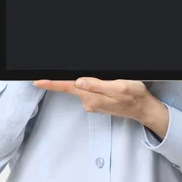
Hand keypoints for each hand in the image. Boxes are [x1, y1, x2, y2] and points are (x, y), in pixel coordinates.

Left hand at [32, 77, 148, 119]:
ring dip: (79, 80)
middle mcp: (89, 102)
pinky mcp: (97, 102)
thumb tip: (79, 82)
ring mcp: (93, 103)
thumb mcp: (120, 87)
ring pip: (81, 88)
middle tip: (54, 72)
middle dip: (62, 79)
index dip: (52, 84)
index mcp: (92, 97)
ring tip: (91, 77)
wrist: (143, 109)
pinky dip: (88, 85)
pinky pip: (88, 91)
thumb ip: (98, 85)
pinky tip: (97, 82)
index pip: (68, 87)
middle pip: (71, 86)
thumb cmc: (134, 97)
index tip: (38, 81)